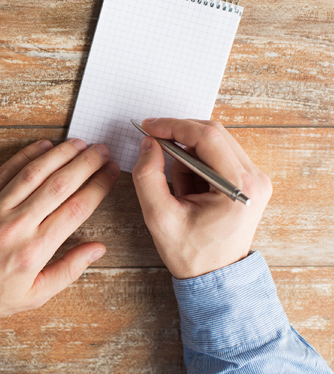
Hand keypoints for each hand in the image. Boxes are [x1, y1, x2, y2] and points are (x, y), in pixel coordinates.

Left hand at [0, 139, 119, 321]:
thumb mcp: (33, 296)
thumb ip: (68, 271)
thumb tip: (96, 249)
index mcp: (35, 250)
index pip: (77, 208)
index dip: (99, 186)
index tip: (111, 173)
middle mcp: (18, 224)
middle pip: (61, 184)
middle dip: (87, 163)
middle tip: (102, 151)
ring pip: (35, 172)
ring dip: (61, 154)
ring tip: (79, 144)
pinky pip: (5, 171)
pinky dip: (26, 155)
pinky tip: (43, 146)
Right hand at [132, 118, 272, 279]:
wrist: (215, 277)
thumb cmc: (191, 253)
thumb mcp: (159, 216)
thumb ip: (147, 176)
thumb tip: (149, 143)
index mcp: (239, 187)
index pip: (207, 137)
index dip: (173, 126)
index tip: (148, 127)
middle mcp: (255, 179)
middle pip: (213, 134)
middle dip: (178, 138)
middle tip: (152, 147)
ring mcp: (255, 179)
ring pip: (214, 142)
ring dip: (187, 154)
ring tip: (178, 188)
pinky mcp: (249, 181)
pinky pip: (218, 155)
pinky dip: (196, 162)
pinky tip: (189, 187)